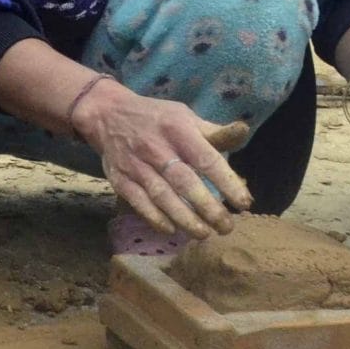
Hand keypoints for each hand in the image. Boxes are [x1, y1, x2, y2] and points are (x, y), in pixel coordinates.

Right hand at [72, 79, 251, 237]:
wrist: (106, 114)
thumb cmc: (155, 117)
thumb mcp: (184, 115)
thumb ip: (212, 131)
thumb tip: (243, 132)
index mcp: (178, 130)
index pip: (206, 159)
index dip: (227, 182)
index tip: (243, 203)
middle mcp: (157, 149)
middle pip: (185, 183)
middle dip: (208, 208)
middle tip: (227, 227)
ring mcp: (136, 165)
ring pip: (163, 197)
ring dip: (185, 219)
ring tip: (204, 234)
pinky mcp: (120, 179)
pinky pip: (139, 202)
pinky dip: (155, 218)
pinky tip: (171, 230)